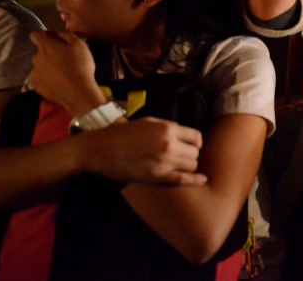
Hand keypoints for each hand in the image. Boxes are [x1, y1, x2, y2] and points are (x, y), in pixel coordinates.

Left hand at [29, 30, 105, 115]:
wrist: (77, 92)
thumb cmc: (80, 65)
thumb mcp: (80, 45)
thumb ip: (67, 35)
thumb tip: (58, 33)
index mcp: (46, 47)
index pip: (35, 35)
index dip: (44, 35)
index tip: (55, 39)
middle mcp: (36, 58)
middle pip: (40, 51)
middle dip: (49, 52)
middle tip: (64, 58)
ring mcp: (35, 73)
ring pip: (40, 65)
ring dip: (48, 65)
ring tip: (61, 72)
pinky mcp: (36, 86)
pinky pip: (40, 77)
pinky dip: (46, 78)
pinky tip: (58, 81)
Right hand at [78, 117, 205, 184]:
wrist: (100, 150)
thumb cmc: (123, 133)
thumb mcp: (148, 122)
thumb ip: (168, 127)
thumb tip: (183, 135)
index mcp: (168, 129)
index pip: (196, 137)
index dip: (195, 142)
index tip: (191, 145)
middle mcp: (169, 145)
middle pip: (195, 153)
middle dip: (191, 154)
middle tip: (182, 155)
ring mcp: (164, 163)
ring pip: (191, 166)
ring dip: (188, 165)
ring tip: (179, 164)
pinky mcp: (157, 177)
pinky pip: (183, 180)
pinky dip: (194, 180)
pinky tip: (202, 179)